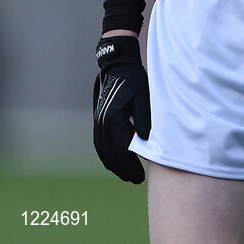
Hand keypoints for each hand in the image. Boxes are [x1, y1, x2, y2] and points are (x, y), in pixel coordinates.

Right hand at [93, 35, 150, 182]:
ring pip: (102, 150)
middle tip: (135, 179)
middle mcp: (102, 123)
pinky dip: (107, 154)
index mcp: (113, 119)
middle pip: (110, 155)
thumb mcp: (143, 97)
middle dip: (122, 169)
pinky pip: (100, 142)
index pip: (121, 151)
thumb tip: (146, 143)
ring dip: (113, 164)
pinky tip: (114, 159)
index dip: (130, 166)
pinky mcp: (98, 118)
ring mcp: (98, 121)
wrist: (117, 63)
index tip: (139, 177)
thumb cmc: (133, 79)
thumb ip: (144, 120)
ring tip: (126, 173)